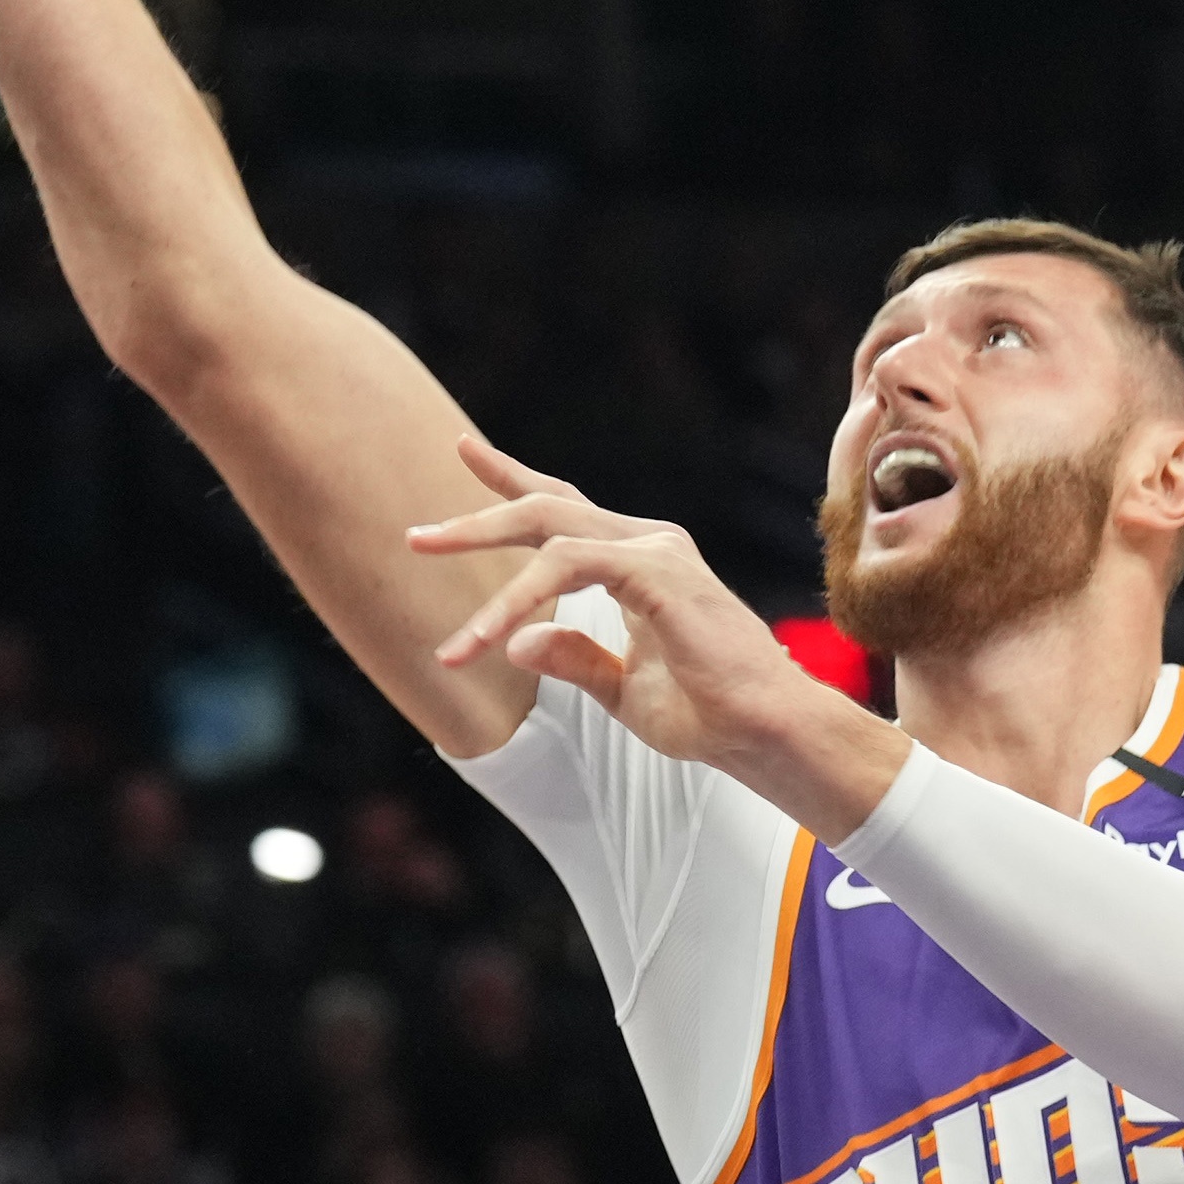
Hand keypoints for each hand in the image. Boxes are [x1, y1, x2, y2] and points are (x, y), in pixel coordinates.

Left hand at [408, 438, 906, 835]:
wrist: (767, 735)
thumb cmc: (709, 716)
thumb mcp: (622, 692)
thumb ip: (573, 660)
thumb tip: (516, 641)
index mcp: (640, 565)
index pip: (564, 514)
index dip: (510, 480)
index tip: (462, 448)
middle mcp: (648, 544)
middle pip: (547, 510)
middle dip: (478, 519)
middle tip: (416, 538)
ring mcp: (656, 551)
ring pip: (549, 535)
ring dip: (486, 572)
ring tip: (445, 629)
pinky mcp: (658, 571)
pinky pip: (569, 566)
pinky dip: (520, 600)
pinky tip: (489, 639)